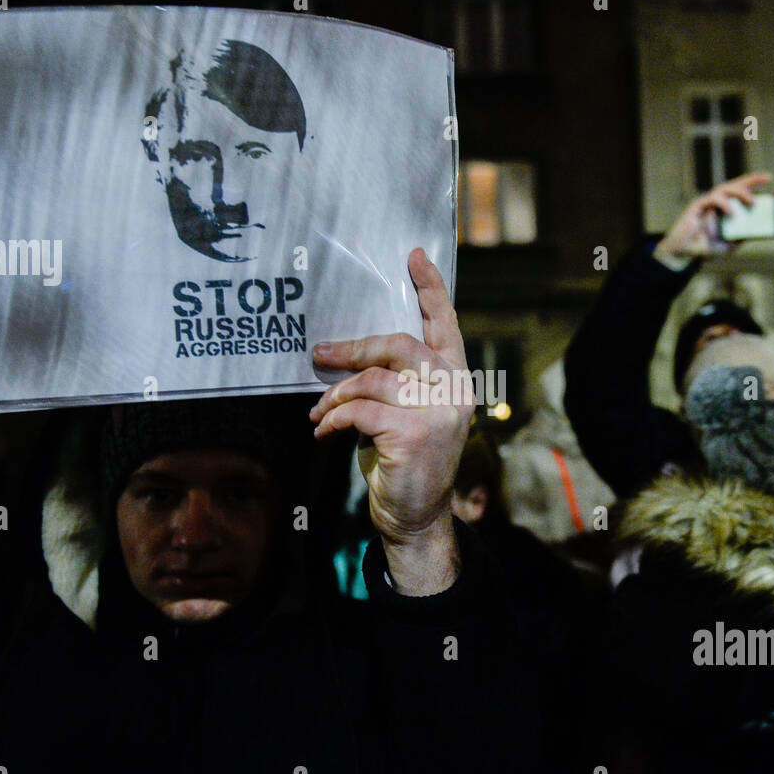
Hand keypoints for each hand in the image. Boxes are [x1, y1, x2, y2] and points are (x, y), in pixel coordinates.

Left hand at [309, 248, 472, 595]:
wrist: (416, 517)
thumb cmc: (406, 462)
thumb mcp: (408, 414)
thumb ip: (396, 382)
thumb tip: (346, 353)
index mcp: (455, 378)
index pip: (445, 324)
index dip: (430, 288)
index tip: (413, 255)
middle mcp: (453, 389)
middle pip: (397, 344)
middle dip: (353, 347)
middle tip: (320, 354)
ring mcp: (438, 411)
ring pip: (372, 380)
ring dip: (336, 394)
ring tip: (319, 411)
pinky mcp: (414, 432)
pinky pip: (360, 410)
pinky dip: (333, 419)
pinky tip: (322, 430)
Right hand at [656, 172, 771, 261]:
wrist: (683, 254)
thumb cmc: (704, 248)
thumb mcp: (728, 245)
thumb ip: (741, 238)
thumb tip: (758, 233)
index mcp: (725, 208)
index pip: (740, 191)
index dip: (753, 183)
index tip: (768, 179)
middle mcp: (716, 202)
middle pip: (734, 185)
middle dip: (750, 180)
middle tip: (765, 179)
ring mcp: (706, 202)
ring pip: (725, 188)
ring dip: (740, 192)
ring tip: (751, 201)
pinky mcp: (697, 205)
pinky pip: (712, 199)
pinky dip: (723, 203)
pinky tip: (731, 212)